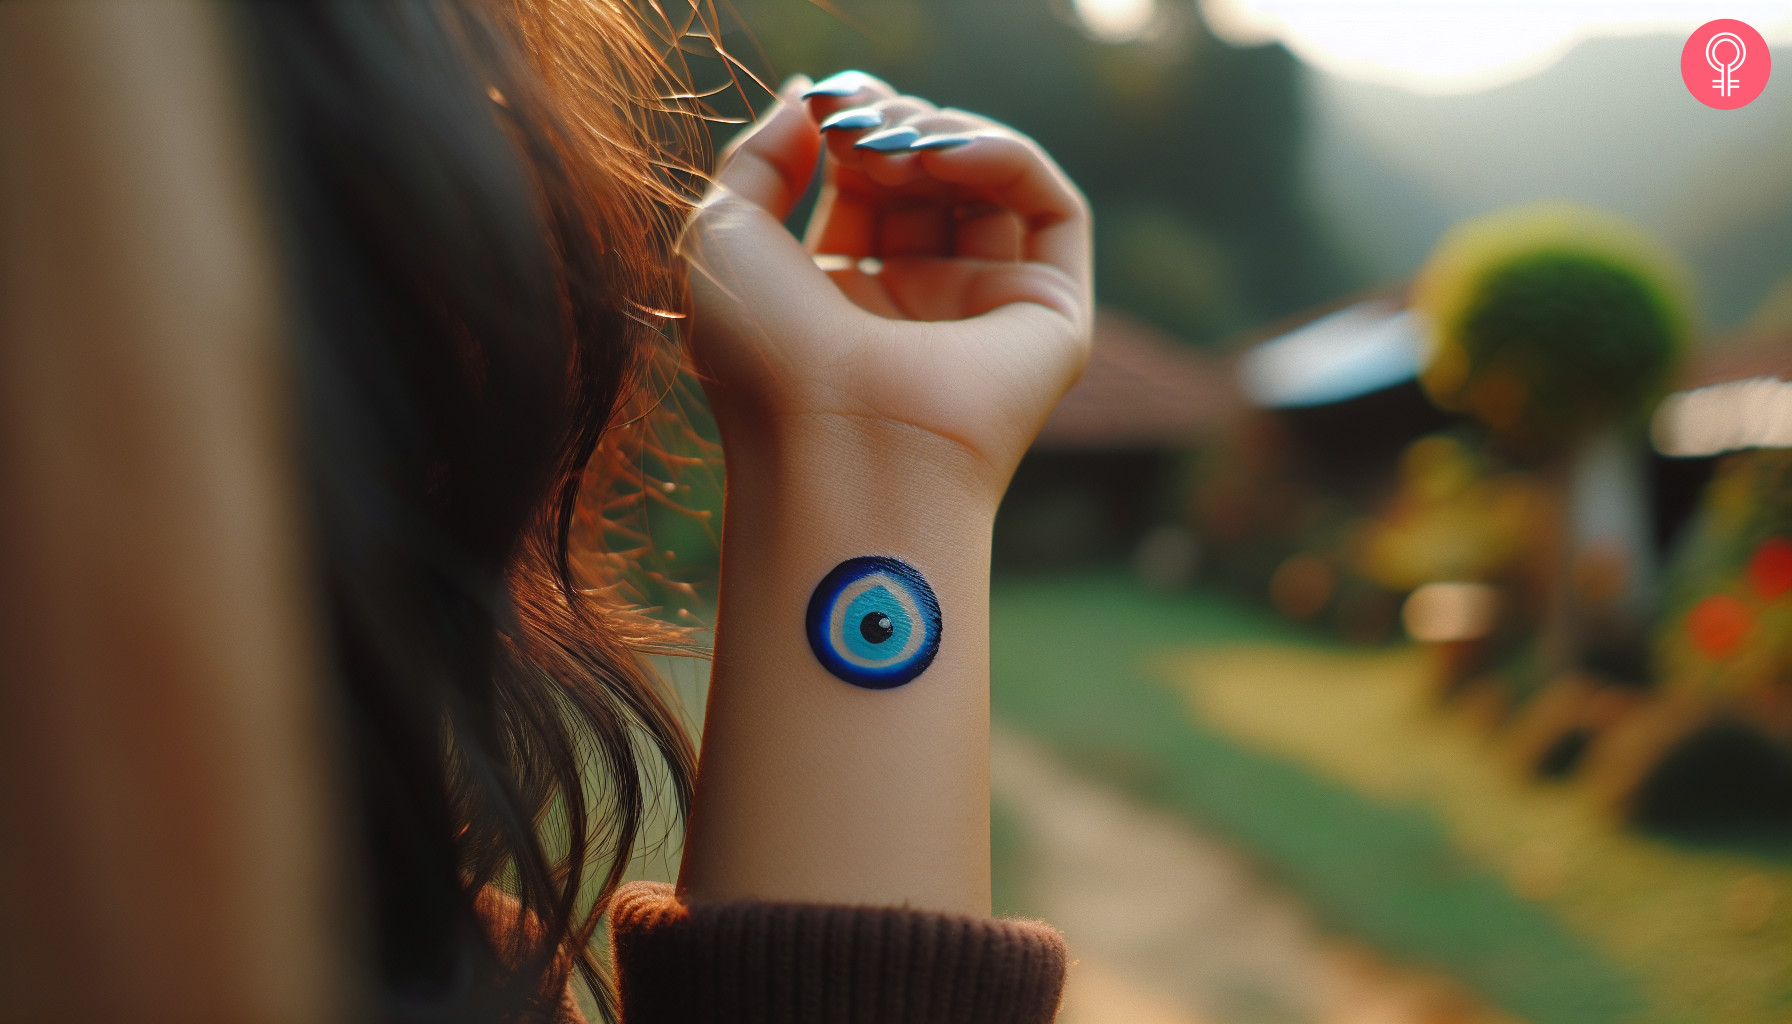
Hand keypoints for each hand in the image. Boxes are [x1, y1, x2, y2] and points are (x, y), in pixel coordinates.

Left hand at [683, 72, 1092, 497]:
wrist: (835, 448)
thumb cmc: (765, 358)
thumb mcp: (724, 234)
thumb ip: (760, 156)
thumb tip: (812, 99)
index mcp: (837, 304)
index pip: (860, 183)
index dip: (846, 129)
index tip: (825, 106)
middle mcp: (915, 311)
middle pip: (926, 178)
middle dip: (893, 128)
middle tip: (860, 120)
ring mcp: (985, 315)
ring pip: (990, 186)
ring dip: (943, 137)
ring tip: (895, 145)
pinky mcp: (1051, 318)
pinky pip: (1052, 209)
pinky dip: (1007, 157)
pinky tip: (948, 152)